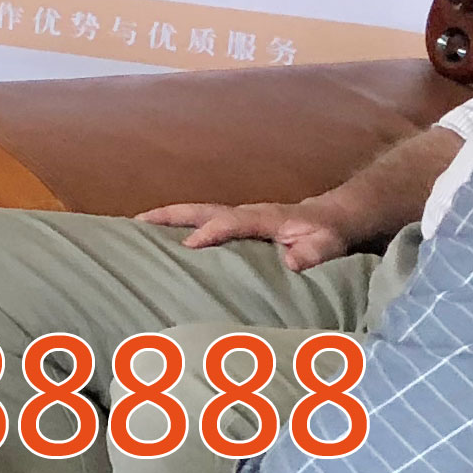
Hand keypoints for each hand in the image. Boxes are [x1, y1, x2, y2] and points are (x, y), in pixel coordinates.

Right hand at [137, 196, 350, 270]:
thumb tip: (291, 263)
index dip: (209, 232)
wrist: (334, 216)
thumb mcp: (328, 244)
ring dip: (168, 218)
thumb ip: (312, 253)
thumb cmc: (329, 233)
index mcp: (264, 218)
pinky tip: (163, 237)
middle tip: (137, 221)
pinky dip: (179, 225)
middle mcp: (245, 213)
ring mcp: (238, 216)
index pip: (231, 222)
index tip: (187, 246)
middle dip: (170, 215)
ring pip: (197, 213)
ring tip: (137, 227)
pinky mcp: (236, 223)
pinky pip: (202, 221)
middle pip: (201, 209)